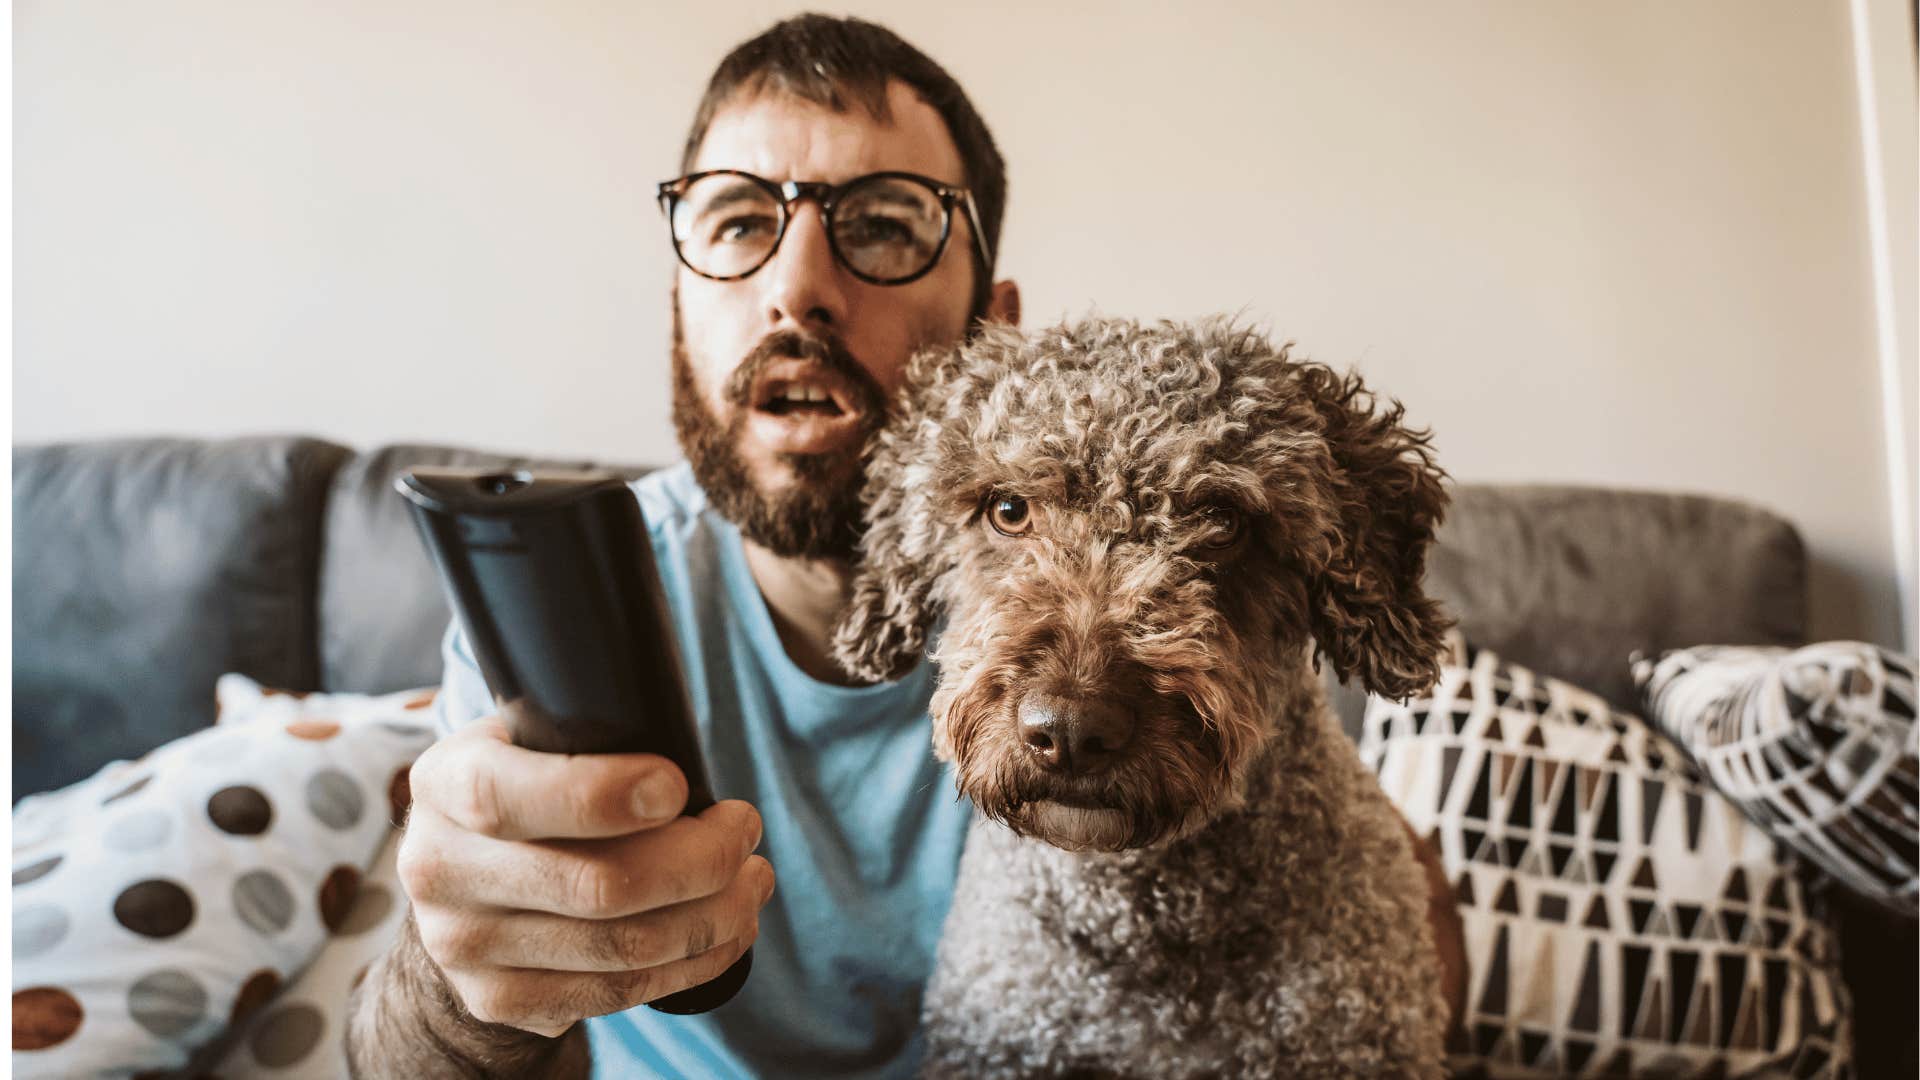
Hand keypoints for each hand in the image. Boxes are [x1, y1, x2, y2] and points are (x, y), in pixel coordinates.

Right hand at [396, 719, 772, 1036]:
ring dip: (715, 914)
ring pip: (622, 948)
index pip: (508, 797)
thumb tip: (683, 765)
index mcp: (444, 784)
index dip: (602, 795)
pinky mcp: (501, 1000)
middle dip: (701, 858)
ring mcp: (464, 947)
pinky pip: (619, 991)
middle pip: (595, 886)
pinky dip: (695, 961)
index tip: (677, 785)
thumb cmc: (529, 783)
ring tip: (753, 878)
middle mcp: (439, 872)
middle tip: (745, 827)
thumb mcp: (531, 737)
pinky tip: (729, 928)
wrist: (465, 875)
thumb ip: (588, 735)